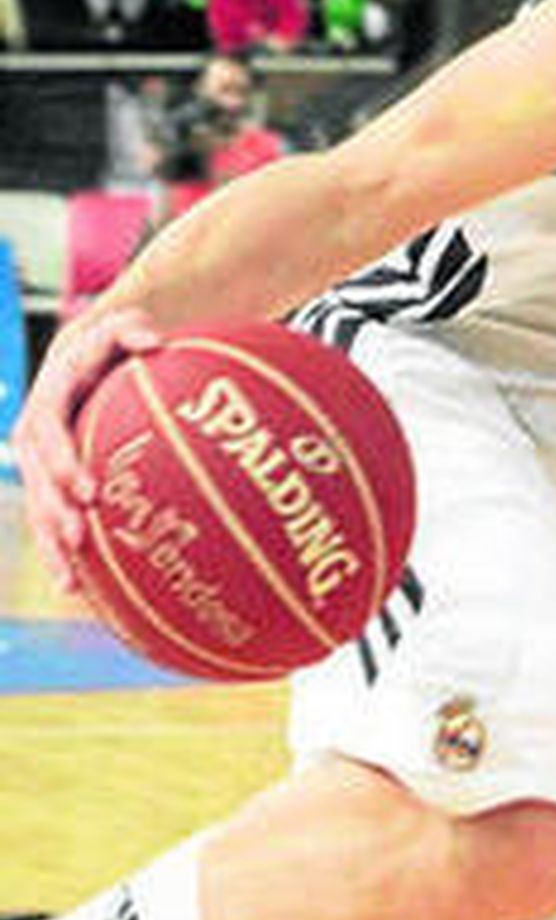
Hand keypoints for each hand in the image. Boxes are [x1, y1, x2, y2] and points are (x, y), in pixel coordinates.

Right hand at [13, 307, 164, 590]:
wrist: (84, 361)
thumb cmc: (110, 346)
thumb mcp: (118, 329)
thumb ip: (131, 330)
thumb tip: (155, 339)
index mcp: (47, 406)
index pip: (48, 439)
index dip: (63, 465)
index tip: (87, 489)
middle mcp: (35, 444)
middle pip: (39, 486)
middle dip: (55, 516)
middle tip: (81, 539)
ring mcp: (40, 470)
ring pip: (40, 514)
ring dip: (53, 547)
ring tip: (72, 581)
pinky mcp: (52, 489)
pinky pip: (53, 525)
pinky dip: (63, 555)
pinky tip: (81, 590)